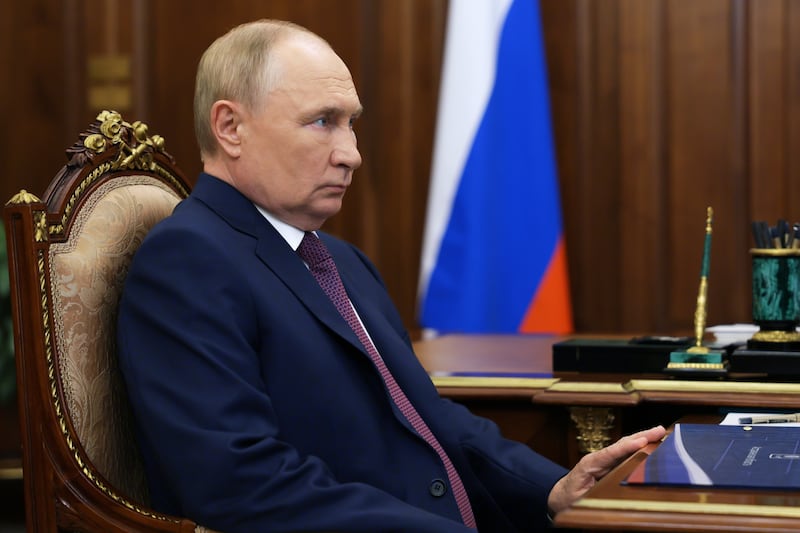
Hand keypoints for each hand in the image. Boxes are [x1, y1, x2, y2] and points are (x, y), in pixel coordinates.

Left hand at [546, 425, 665, 514]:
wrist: (561, 495)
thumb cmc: (570, 498)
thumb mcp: (579, 500)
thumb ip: (594, 496)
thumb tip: (611, 498)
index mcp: (590, 464)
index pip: (611, 453)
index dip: (627, 447)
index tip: (642, 441)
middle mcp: (598, 458)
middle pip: (621, 444)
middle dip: (641, 436)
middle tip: (660, 429)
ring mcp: (604, 459)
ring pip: (625, 446)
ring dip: (642, 438)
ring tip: (660, 432)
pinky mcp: (609, 464)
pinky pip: (625, 453)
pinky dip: (638, 447)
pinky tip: (651, 443)